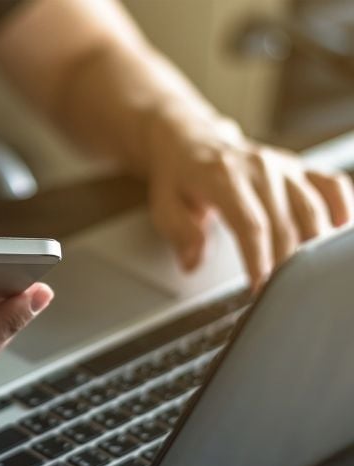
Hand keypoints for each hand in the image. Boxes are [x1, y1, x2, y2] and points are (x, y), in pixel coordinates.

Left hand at [145, 109, 353, 288]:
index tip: (260, 287)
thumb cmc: (178, 177)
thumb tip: (193, 262)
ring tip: (308, 277)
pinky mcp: (297, 167)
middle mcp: (258, 167)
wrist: (189, 140)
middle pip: (283, 222)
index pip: (250, 224)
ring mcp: (281, 166)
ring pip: (311, 207)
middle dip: (284, 262)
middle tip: (279, 293)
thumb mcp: (163, 205)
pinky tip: (341, 231)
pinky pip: (330, 184)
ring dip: (313, 245)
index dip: (259, 258)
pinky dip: (342, 206)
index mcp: (222, 176)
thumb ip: (180, 233)